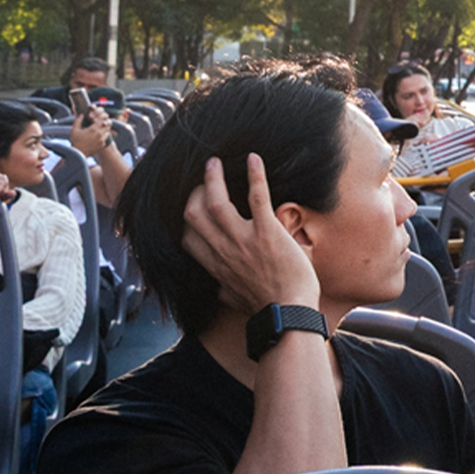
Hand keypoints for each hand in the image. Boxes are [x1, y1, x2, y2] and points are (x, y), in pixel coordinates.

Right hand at [72, 105, 112, 153]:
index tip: (100, 115)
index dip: (102, 116)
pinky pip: (106, 138)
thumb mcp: (74, 130)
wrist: (79, 154)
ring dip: (105, 128)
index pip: (102, 119)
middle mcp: (99, 134)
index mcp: (93, 129)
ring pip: (107, 131)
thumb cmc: (75, 141)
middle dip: (106, 121)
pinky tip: (100, 134)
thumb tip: (81, 114)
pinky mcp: (102, 145)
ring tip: (101, 126)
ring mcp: (102, 140)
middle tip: (103, 120)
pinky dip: (104, 135)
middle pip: (108, 124)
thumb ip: (78, 121)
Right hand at [181, 153, 319, 318]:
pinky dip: (255, 175)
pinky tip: (254, 158)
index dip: (186, 218)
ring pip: (216, 201)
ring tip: (214, 162)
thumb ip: (225, 288)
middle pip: (193, 214)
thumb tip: (221, 288)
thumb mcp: (235, 299)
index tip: (191, 204)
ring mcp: (244, 240)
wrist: (288, 315)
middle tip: (204, 178)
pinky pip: (257, 197)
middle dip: (194, 192)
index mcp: (216, 266)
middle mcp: (224, 250)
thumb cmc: (267, 308)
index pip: (187, 237)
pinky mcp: (268, 233)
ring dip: (213, 178)